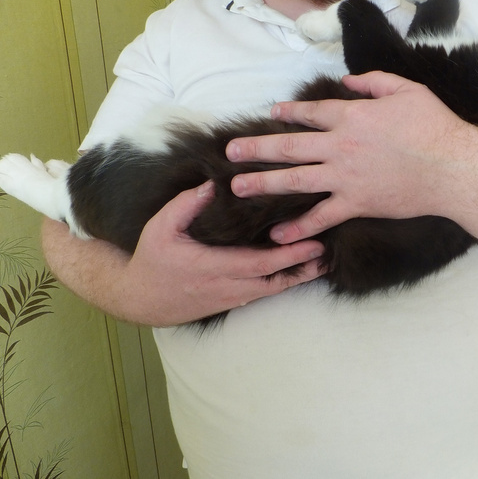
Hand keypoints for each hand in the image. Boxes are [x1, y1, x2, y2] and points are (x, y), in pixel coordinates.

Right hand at [42, 181, 325, 326]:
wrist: (141, 299)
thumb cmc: (153, 259)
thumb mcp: (160, 227)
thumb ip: (186, 205)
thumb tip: (213, 183)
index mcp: (213, 267)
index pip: (261, 264)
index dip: (290, 255)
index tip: (314, 242)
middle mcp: (229, 286)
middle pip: (277, 279)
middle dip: (305, 266)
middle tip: (330, 250)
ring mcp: (234, 296)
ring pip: (275, 289)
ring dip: (301, 275)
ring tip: (325, 260)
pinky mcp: (235, 300)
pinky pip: (266, 291)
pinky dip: (286, 280)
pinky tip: (302, 268)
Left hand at [226, 71, 477, 243]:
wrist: (452, 167)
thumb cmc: (434, 126)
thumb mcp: (407, 90)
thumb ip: (374, 82)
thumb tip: (348, 80)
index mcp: (351, 116)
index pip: (310, 113)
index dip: (288, 113)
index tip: (272, 113)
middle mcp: (339, 146)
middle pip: (289, 147)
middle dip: (256, 149)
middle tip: (231, 152)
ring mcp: (345, 177)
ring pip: (295, 180)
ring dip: (263, 183)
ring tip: (237, 187)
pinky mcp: (356, 203)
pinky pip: (322, 217)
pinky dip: (299, 227)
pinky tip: (277, 235)